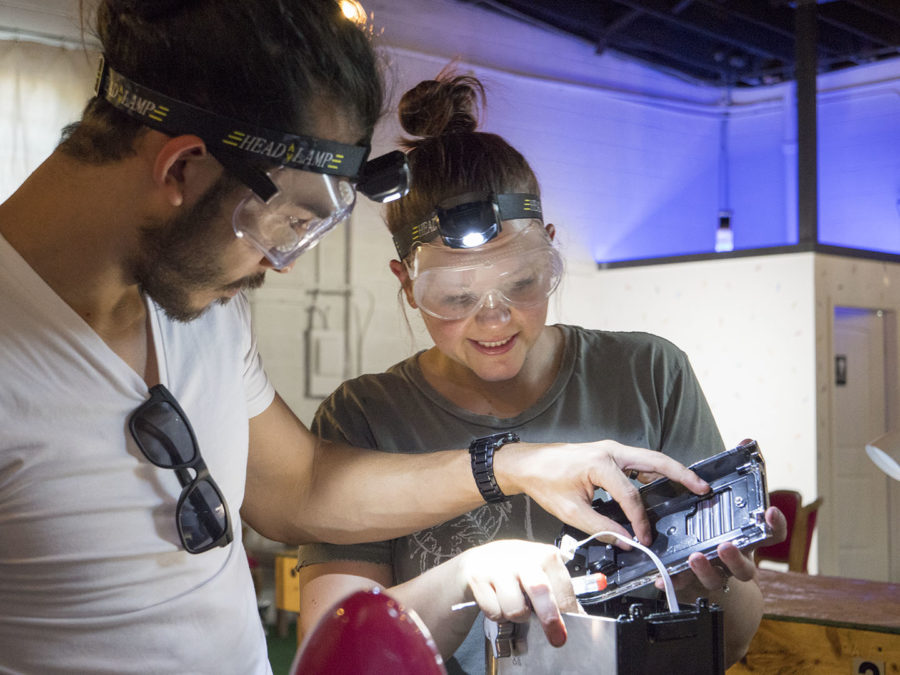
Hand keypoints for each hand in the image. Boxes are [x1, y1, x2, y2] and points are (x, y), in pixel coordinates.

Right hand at [456, 540, 579, 647]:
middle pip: (540, 590)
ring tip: (515, 606)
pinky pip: (494, 612)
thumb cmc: (515, 570)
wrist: (478, 561)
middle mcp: (522, 557)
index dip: (568, 612)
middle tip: (556, 639)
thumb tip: (578, 618)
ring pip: (515, 609)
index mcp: (545, 555)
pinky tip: (497, 601)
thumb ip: (557, 593)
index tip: (569, 629)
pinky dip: (497, 614)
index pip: (563, 587)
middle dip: (549, 617)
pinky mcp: (478, 578)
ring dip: (517, 616)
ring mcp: (498, 566)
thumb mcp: (539, 573)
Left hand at [495, 440, 709, 545]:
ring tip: (693, 485)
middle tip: (703, 488)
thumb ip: (601, 527)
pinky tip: (664, 484)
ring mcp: (612, 450)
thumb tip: (625, 541)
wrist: (527, 464)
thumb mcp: (571, 511)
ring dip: (672, 471)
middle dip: (681, 475)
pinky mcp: (610, 454)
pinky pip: (639, 462)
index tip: (643, 539)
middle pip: (656, 461)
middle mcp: (611, 451)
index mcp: (601, 463)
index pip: (631, 496)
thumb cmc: (545, 482)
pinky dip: (656, 471)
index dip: (640, 521)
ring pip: (650, 459)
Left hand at [655, 505, 787, 592]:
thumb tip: (708, 476)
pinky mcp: (691, 579)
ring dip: (705, 570)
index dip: (775, 526)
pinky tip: (661, 577)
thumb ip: (719, 498)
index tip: (769, 511)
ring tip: (694, 557)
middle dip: (735, 559)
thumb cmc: (713, 527)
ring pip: (715, 579)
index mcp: (747, 542)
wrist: (699, 559)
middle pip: (746, 570)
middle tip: (725, 546)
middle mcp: (736, 561)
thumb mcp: (720, 511)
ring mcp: (715, 572)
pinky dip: (672, 580)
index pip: (772, 535)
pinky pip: (682, 584)